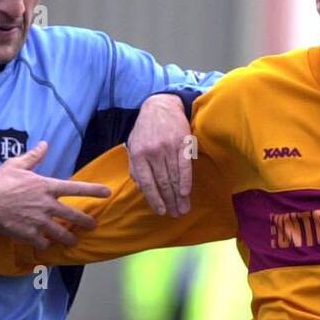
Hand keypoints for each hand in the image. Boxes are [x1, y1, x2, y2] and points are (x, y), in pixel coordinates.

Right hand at [0, 141, 110, 247]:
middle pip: (73, 217)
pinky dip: (45, 244)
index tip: (107, 193)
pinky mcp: (30, 235)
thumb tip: (45, 144)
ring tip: (73, 241)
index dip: (93, 190)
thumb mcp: (16, 165)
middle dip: (86, 222)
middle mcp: (47, 206)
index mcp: (46, 187)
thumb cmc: (0, 182)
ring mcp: (40, 222)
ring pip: (62, 234)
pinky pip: (43, 243)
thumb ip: (33, 156)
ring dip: (69, 239)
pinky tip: (46, 244)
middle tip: (92, 225)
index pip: (75, 188)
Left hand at [127, 93, 191, 215]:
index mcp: (138, 155)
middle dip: (170, 201)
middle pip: (163, 183)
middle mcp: (153, 152)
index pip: (147, 183)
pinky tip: (186, 193)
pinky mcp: (182, 143)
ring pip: (174, 177)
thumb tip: (141, 188)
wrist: (160, 105)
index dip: (155, 199)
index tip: (161, 211)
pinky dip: (186, 181)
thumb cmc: (145, 129)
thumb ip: (135, 167)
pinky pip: (185, 166)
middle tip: (176, 214)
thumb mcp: (133, 145)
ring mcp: (168, 147)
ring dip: (179, 196)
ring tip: (183, 208)